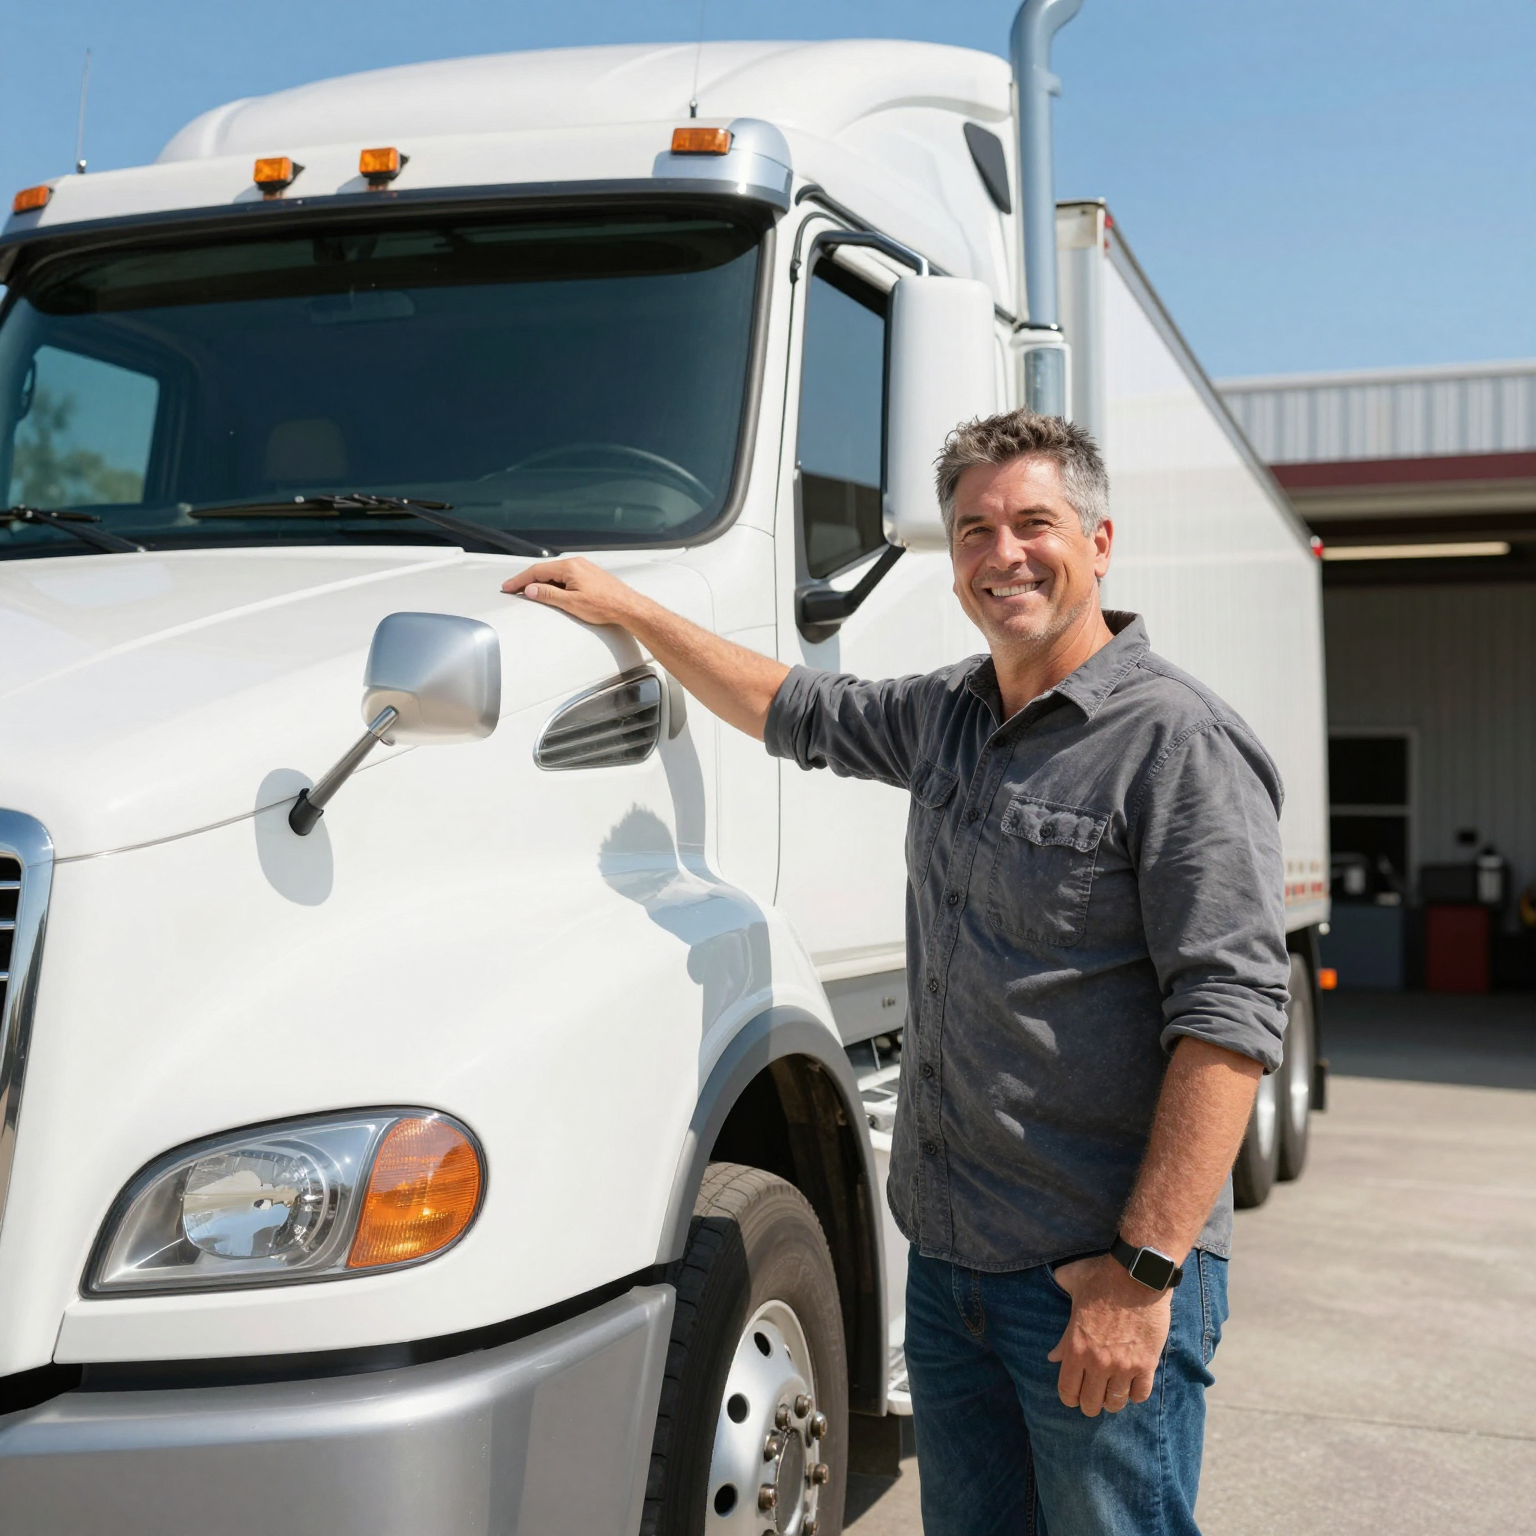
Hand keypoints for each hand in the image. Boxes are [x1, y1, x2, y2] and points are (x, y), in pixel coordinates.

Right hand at [501, 557, 648, 628]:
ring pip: (555, 574)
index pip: (537, 571)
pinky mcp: (589, 575)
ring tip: (528, 593)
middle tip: (513, 590)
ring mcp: (583, 568)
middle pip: (545, 571)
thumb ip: (548, 595)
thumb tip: (529, 589)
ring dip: (540, 583)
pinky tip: (550, 592)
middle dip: (527, 581)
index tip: (507, 587)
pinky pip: (565, 576)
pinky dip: (553, 583)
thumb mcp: (571, 603)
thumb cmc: (604, 606)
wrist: (628, 607)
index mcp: (570, 567)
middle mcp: (576, 563)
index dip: (520, 580)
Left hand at [1046, 1254, 1171, 1415]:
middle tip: (1093, 1399)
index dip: (1069, 1398)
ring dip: (1113, 1402)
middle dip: (1090, 1404)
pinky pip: (1140, 1394)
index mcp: (1076, 1347)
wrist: (1137, 1275)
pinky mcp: (1147, 1364)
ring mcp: (1123, 1365)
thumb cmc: (1101, 1278)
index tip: (1073, 1398)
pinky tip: (1132, 1387)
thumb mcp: (1071, 1294)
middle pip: (1091, 1402)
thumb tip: (1052, 1355)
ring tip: (1112, 1395)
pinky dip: (1135, 1394)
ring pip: (1116, 1402)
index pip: (1067, 1390)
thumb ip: (1061, 1329)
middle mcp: (1098, 1362)